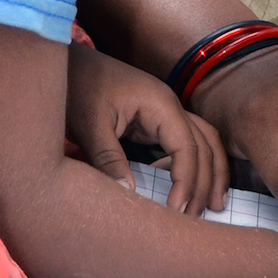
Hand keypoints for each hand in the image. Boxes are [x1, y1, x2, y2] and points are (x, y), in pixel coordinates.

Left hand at [66, 44, 228, 215]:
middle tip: (195, 216)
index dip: (187, 181)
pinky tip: (187, 188)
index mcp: (160, 104)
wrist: (65, 62)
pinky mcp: (153, 119)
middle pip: (203, 145)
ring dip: (209, 171)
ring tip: (212, 205)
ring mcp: (164, 111)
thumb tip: (130, 195)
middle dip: (204, 182)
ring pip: (201, 141)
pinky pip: (184, 142)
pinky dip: (192, 164)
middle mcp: (169, 106)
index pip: (188, 147)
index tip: (176, 211)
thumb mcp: (89, 124)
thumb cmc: (76, 86)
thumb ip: (110, 159)